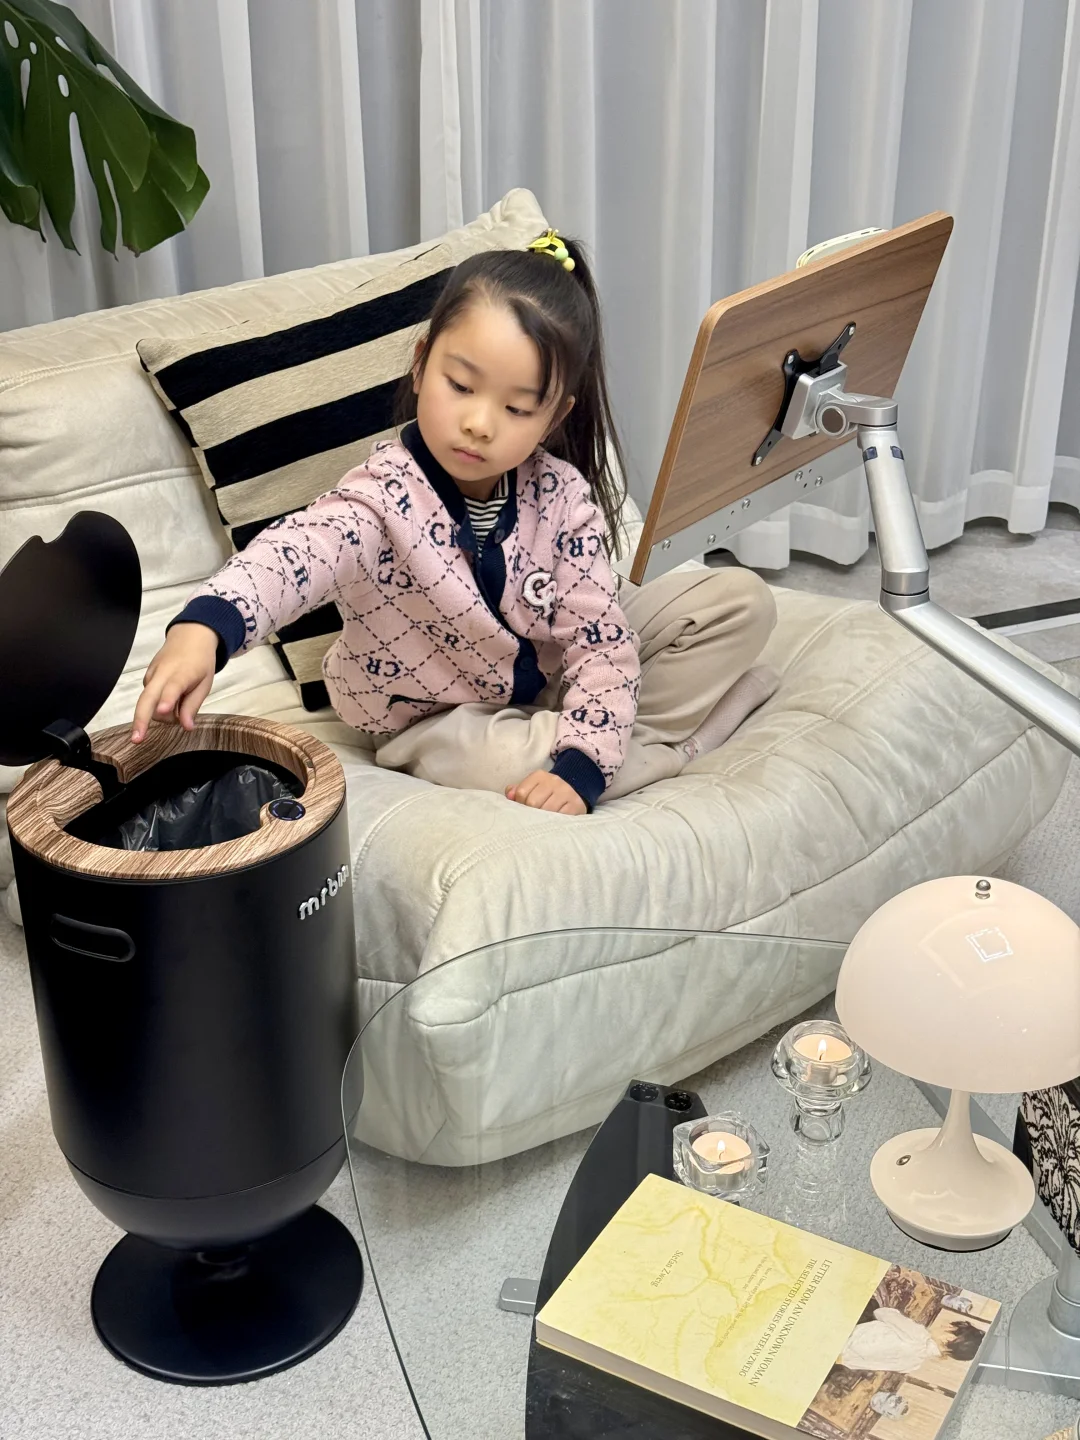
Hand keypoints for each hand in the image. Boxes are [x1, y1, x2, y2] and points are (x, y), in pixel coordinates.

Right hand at [131, 624, 218, 741]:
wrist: (190, 637)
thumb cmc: (200, 661)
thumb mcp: (205, 684)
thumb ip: (193, 706)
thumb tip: (186, 727)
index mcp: (182, 673)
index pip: (173, 687)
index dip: (167, 700)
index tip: (163, 710)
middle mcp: (162, 673)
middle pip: (147, 699)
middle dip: (141, 720)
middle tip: (137, 739)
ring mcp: (152, 675)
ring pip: (148, 703)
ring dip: (160, 714)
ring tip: (179, 707)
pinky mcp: (147, 678)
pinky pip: (150, 699)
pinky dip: (159, 706)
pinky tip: (171, 700)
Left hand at [505, 770, 586, 814]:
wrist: (575, 792)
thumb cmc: (546, 793)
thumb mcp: (532, 787)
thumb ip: (518, 791)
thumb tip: (510, 796)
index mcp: (539, 776)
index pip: (521, 792)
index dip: (519, 804)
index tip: (524, 809)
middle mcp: (553, 781)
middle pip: (533, 802)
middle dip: (530, 813)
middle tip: (533, 817)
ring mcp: (566, 792)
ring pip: (546, 810)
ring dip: (542, 819)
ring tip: (542, 821)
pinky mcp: (575, 805)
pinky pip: (559, 817)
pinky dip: (554, 822)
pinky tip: (553, 822)